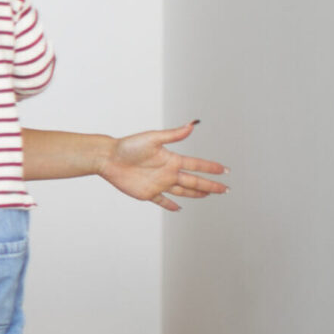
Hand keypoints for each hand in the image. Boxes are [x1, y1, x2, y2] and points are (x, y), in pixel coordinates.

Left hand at [98, 121, 227, 210]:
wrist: (108, 158)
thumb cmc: (128, 146)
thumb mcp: (153, 138)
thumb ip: (173, 134)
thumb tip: (192, 124)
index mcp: (171, 160)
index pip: (196, 165)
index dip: (211, 168)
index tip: (225, 170)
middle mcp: (167, 172)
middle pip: (194, 181)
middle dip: (210, 185)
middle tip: (225, 189)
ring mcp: (158, 184)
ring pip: (183, 191)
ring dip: (196, 194)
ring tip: (208, 195)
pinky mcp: (147, 193)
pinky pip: (162, 201)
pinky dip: (171, 205)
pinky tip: (178, 208)